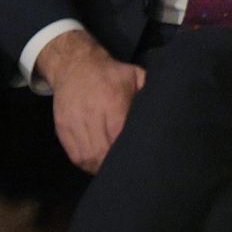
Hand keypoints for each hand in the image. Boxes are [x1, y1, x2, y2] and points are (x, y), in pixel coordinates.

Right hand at [37, 29, 145, 174]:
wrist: (73, 63)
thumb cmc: (109, 73)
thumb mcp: (133, 75)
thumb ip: (148, 92)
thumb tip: (168, 112)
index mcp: (112, 102)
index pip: (120, 139)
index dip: (128, 153)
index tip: (138, 160)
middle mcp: (91, 114)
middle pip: (103, 152)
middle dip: (115, 165)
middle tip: (126, 168)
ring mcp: (74, 122)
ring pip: (88, 158)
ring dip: (100, 167)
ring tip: (111, 167)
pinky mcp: (62, 127)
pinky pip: (75, 155)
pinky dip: (87, 163)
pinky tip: (96, 161)